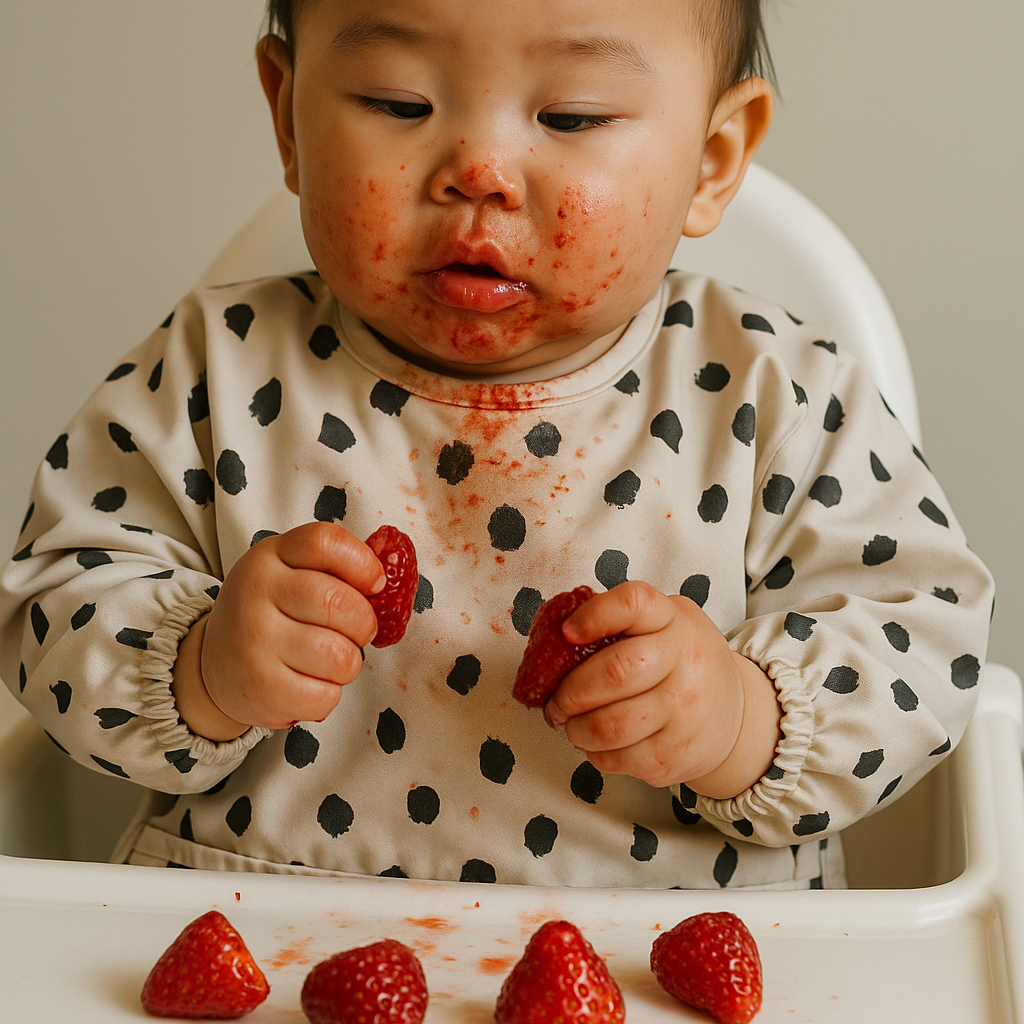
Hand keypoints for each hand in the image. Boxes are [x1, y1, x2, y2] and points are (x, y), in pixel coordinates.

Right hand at [173, 522, 383, 738]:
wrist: (215, 664)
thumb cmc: (272, 613)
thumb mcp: (290, 574)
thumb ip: (335, 568)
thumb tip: (390, 577)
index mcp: (270, 556)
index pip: (324, 542)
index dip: (362, 563)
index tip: (375, 583)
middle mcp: (256, 592)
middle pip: (340, 604)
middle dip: (364, 624)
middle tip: (356, 632)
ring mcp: (255, 641)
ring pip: (339, 655)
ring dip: (349, 664)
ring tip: (330, 661)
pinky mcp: (260, 688)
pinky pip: (325, 695)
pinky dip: (329, 694)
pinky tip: (309, 684)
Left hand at [544, 582, 780, 798]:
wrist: (737, 716)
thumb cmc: (683, 663)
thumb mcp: (666, 623)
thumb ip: (622, 620)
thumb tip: (556, 634)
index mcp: (674, 620)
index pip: (633, 604)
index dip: (594, 616)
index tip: (567, 632)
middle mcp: (685, 662)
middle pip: (614, 673)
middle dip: (569, 691)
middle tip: (556, 700)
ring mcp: (683, 713)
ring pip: (609, 725)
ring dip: (575, 728)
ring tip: (571, 723)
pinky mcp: (673, 757)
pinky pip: (616, 758)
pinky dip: (594, 752)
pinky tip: (597, 742)